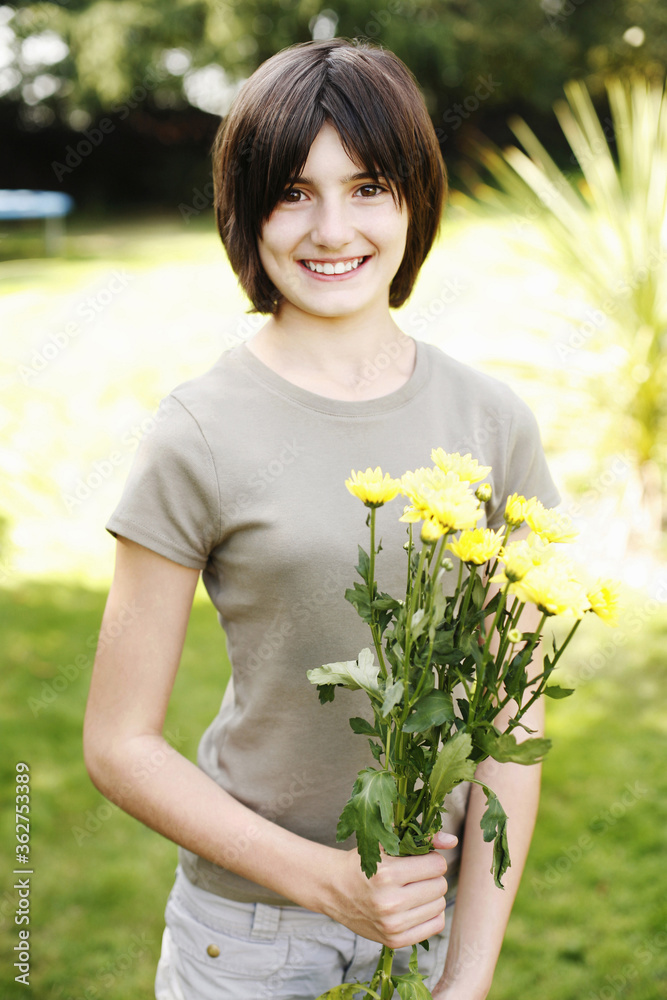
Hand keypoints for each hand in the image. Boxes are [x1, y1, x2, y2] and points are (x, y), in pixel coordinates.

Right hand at [320, 831, 457, 948]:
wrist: (333, 888)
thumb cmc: (361, 862)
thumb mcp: (385, 843)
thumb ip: (420, 839)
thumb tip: (452, 840)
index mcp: (387, 874)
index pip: (436, 865)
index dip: (431, 859)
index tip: (420, 859)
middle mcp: (390, 902)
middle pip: (440, 886)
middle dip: (432, 877)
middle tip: (415, 874)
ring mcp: (392, 925)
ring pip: (440, 906)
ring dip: (431, 895)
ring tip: (413, 889)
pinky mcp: (394, 941)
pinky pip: (435, 926)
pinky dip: (430, 913)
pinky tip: (415, 905)